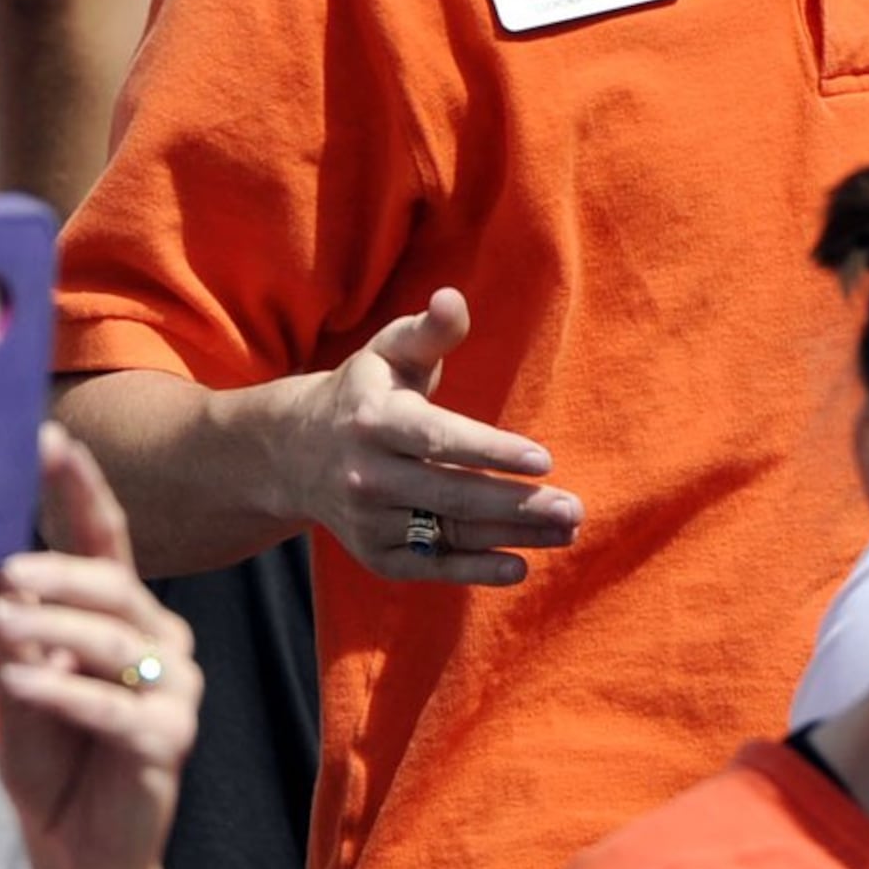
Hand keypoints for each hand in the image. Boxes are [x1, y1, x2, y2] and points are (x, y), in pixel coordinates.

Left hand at [0, 427, 195, 868]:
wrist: (73, 849)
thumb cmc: (48, 753)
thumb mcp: (13, 672)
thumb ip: (6, 621)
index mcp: (123, 609)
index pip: (103, 535)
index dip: (78, 485)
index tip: (46, 437)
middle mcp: (161, 637)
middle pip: (112, 585)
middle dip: (55, 572)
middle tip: (2, 568)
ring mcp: (174, 689)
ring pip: (114, 642)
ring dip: (50, 631)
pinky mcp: (170, 741)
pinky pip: (116, 708)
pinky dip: (64, 693)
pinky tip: (18, 683)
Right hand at [278, 290, 578, 585]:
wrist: (297, 453)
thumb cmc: (366, 392)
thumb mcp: (389, 350)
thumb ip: (429, 330)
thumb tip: (452, 298)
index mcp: (373, 420)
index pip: (439, 439)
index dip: (491, 451)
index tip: (544, 459)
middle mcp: (367, 475)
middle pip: (452, 494)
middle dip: (518, 504)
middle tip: (572, 508)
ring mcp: (368, 520)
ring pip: (449, 533)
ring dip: (512, 536)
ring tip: (566, 531)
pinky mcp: (375, 555)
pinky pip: (431, 567)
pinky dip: (475, 570)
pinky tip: (520, 566)